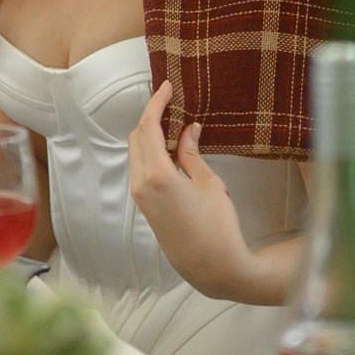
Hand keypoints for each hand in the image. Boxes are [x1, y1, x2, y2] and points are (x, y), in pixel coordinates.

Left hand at [127, 81, 255, 300]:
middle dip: (150, 117)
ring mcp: (140, 198)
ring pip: (136, 155)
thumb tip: (187, 129)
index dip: (156, 103)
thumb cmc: (218, 225)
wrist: (213, 268)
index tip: (166, 87)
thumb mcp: (209, 182)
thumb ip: (192, 153)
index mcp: (156, 175)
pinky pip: (141, 171)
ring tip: (174, 124)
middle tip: (172, 104)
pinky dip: (151, 154)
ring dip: (150, 136)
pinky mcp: (146, 208)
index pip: (148, 127)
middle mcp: (141, 185)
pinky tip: (171, 150)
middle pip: (136, 138)